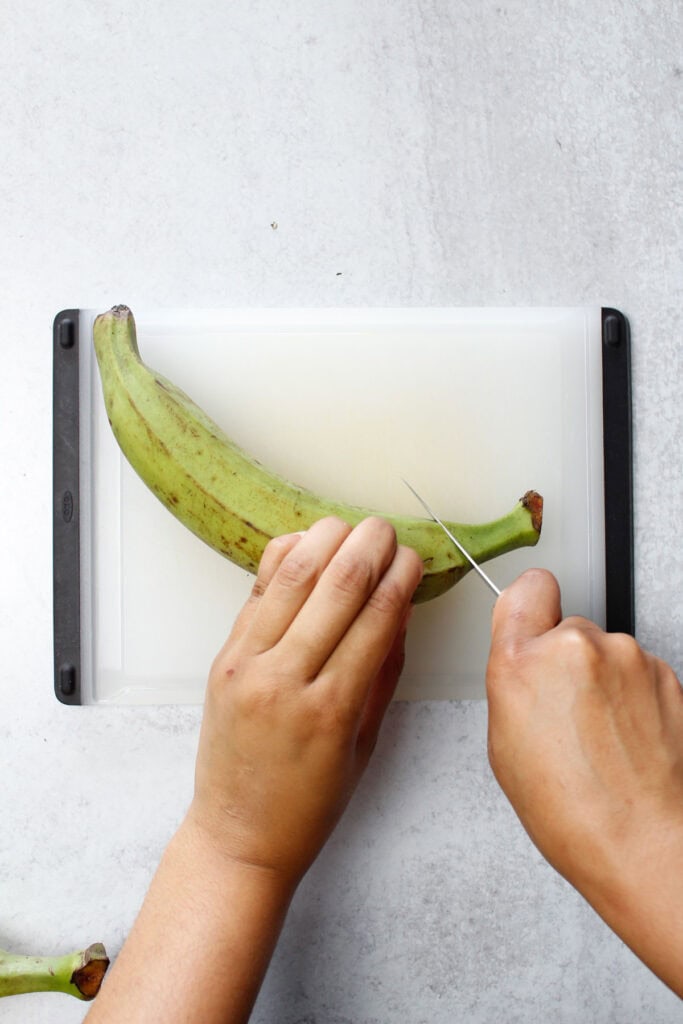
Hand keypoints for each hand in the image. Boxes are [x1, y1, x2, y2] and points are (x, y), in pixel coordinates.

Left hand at [189, 516, 423, 888]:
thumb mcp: (365, 744)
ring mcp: (247, 663)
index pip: (376, 618)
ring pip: (290, 576)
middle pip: (335, 586)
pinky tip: (304, 542)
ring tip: (350, 526)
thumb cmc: (310, 803)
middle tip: (387, 530)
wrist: (238, 835)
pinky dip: (281, 559)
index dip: (400, 578)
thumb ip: (384, 673)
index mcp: (332, 708)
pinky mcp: (222, 657)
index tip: (415, 558)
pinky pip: (254, 592)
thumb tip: (401, 609)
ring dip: (325, 539)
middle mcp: (285, 678)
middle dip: (368, 546)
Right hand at [486, 569, 682, 994]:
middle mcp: (576, 646)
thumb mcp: (504, 746)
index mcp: (523, 661)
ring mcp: (627, 656)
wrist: (646, 845)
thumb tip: (523, 662)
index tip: (533, 623)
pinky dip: (634, 699)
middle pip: (567, 628)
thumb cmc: (572, 813)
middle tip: (565, 714)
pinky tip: (627, 741)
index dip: (530, 606)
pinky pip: (638, 672)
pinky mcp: (666, 672)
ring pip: (606, 652)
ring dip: (603, 682)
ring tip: (601, 738)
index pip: (527, 588)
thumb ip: (512, 682)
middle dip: (565, 661)